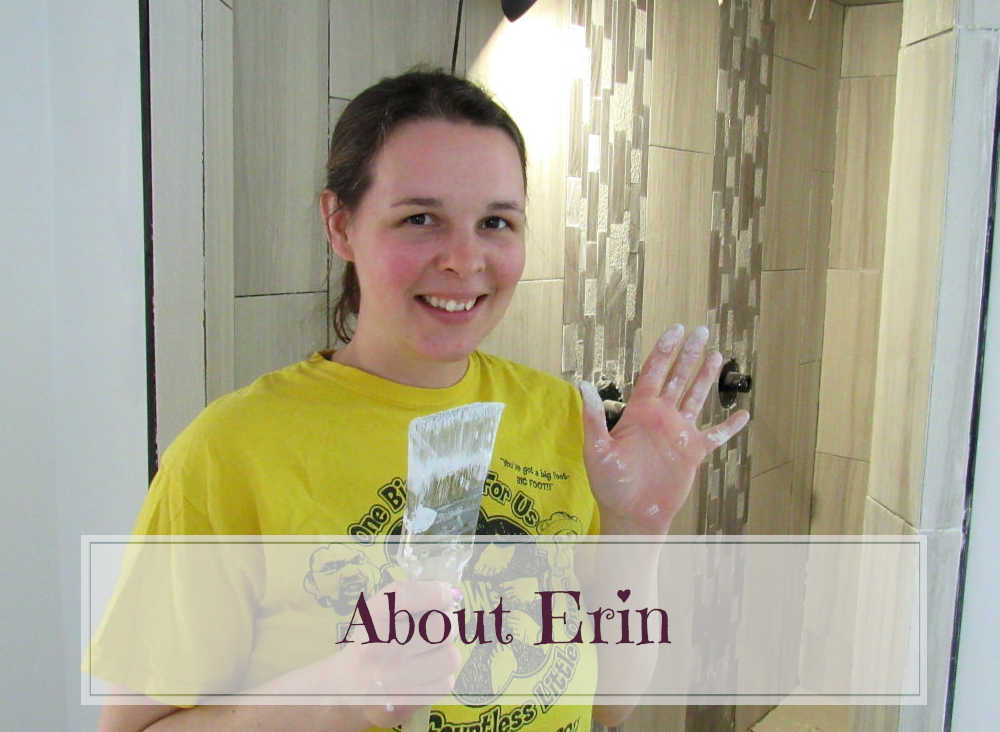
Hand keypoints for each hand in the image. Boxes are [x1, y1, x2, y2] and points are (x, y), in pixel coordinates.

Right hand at [332, 580, 460, 727]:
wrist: (346, 688)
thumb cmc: (371, 643)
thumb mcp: (378, 611)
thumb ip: (412, 595)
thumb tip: (454, 593)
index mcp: (370, 617)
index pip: (411, 595)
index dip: (438, 593)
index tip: (446, 596)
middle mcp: (378, 647)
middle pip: (442, 627)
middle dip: (448, 625)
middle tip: (438, 629)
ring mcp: (390, 678)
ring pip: (450, 656)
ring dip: (446, 653)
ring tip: (431, 654)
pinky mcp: (404, 702)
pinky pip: (446, 682)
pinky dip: (441, 677)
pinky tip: (425, 675)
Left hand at [580, 324, 748, 534]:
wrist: (631, 515)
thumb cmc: (609, 485)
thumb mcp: (597, 449)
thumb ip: (594, 417)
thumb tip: (583, 384)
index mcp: (639, 412)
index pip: (654, 373)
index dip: (664, 351)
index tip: (675, 330)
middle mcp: (661, 418)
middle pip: (677, 378)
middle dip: (689, 354)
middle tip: (701, 330)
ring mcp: (678, 434)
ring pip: (696, 398)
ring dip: (706, 377)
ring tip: (717, 355)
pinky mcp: (693, 453)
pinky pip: (716, 436)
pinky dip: (730, 427)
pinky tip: (742, 415)